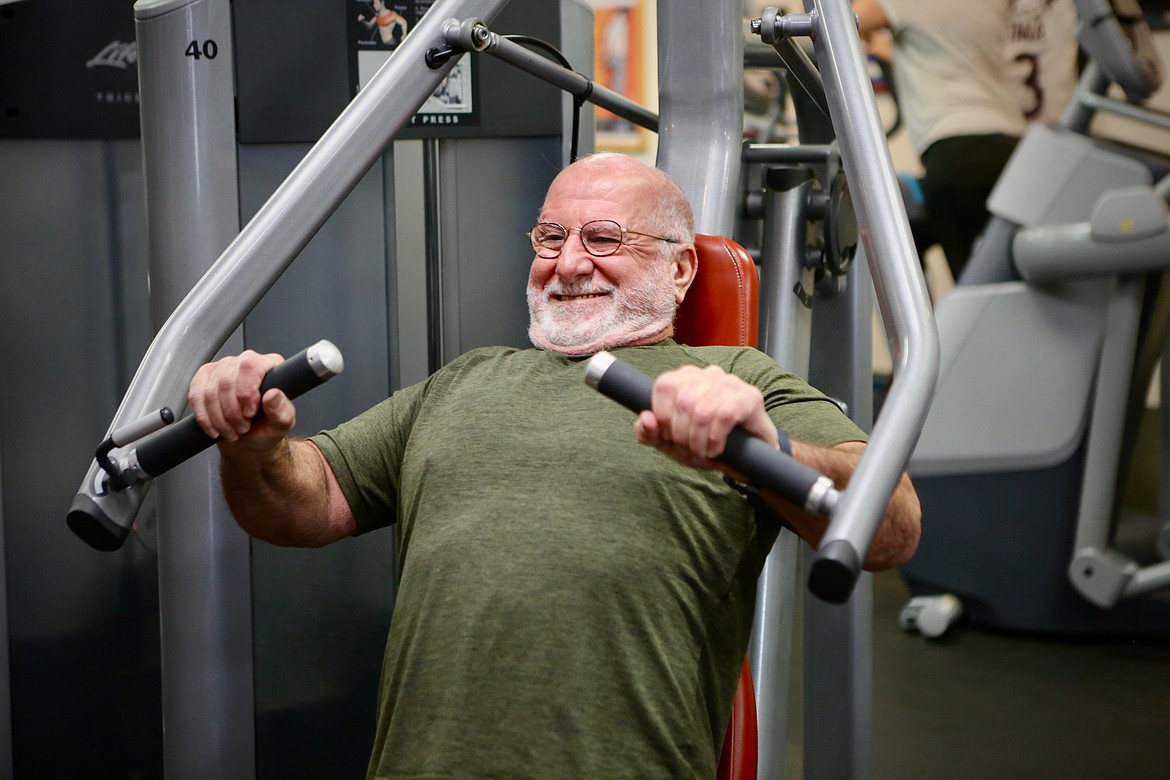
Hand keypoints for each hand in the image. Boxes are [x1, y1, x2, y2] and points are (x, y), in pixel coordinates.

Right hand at [188, 350, 294, 453]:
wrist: (250, 442)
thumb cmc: (267, 428)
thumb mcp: (281, 425)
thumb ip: (282, 411)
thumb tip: (274, 395)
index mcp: (269, 366)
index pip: (251, 366)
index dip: (246, 392)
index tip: (250, 413)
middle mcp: (245, 362)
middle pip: (226, 381)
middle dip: (232, 412)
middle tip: (242, 427)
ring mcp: (222, 367)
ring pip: (209, 391)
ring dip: (219, 418)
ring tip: (232, 430)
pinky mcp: (204, 378)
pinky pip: (195, 396)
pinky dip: (204, 418)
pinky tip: (215, 428)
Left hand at [633, 364, 778, 472]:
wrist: (745, 459)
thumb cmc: (704, 443)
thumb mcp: (669, 442)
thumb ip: (648, 432)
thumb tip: (645, 418)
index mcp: (686, 377)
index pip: (665, 385)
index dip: (663, 416)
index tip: (668, 437)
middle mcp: (708, 374)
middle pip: (683, 401)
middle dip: (681, 435)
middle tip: (689, 451)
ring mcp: (731, 383)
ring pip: (703, 411)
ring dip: (698, 441)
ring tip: (702, 453)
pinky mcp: (750, 397)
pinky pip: (725, 416)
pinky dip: (716, 439)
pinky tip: (717, 449)